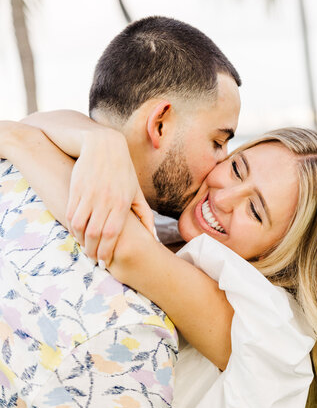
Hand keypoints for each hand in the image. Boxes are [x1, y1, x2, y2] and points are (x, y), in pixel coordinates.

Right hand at [66, 128, 153, 264]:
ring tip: (85, 247)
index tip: (105, 263)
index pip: (112, 234)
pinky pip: (71, 213)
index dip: (107, 252)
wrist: (103, 145)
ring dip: (81, 240)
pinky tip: (77, 233)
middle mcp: (105, 199)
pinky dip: (72, 227)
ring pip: (80, 226)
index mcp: (121, 203)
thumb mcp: (137, 192)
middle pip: (95, 234)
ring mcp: (89, 194)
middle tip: (93, 259)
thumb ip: (145, 216)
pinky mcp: (76, 189)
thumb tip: (153, 238)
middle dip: (92, 251)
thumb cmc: (123, 172)